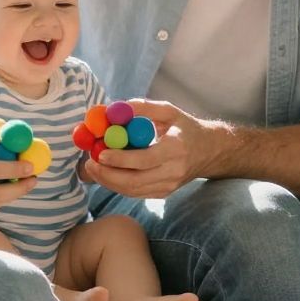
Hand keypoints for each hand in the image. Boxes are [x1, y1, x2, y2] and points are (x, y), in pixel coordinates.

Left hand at [81, 99, 226, 199]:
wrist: (209, 152)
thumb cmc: (186, 128)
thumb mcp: (169, 111)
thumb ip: (143, 108)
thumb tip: (113, 107)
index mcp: (176, 149)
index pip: (145, 160)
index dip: (121, 159)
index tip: (101, 153)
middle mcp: (173, 171)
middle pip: (134, 180)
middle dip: (108, 174)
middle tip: (90, 162)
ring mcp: (169, 186)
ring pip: (132, 190)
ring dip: (108, 181)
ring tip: (92, 167)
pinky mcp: (163, 193)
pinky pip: (135, 193)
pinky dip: (117, 185)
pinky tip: (106, 173)